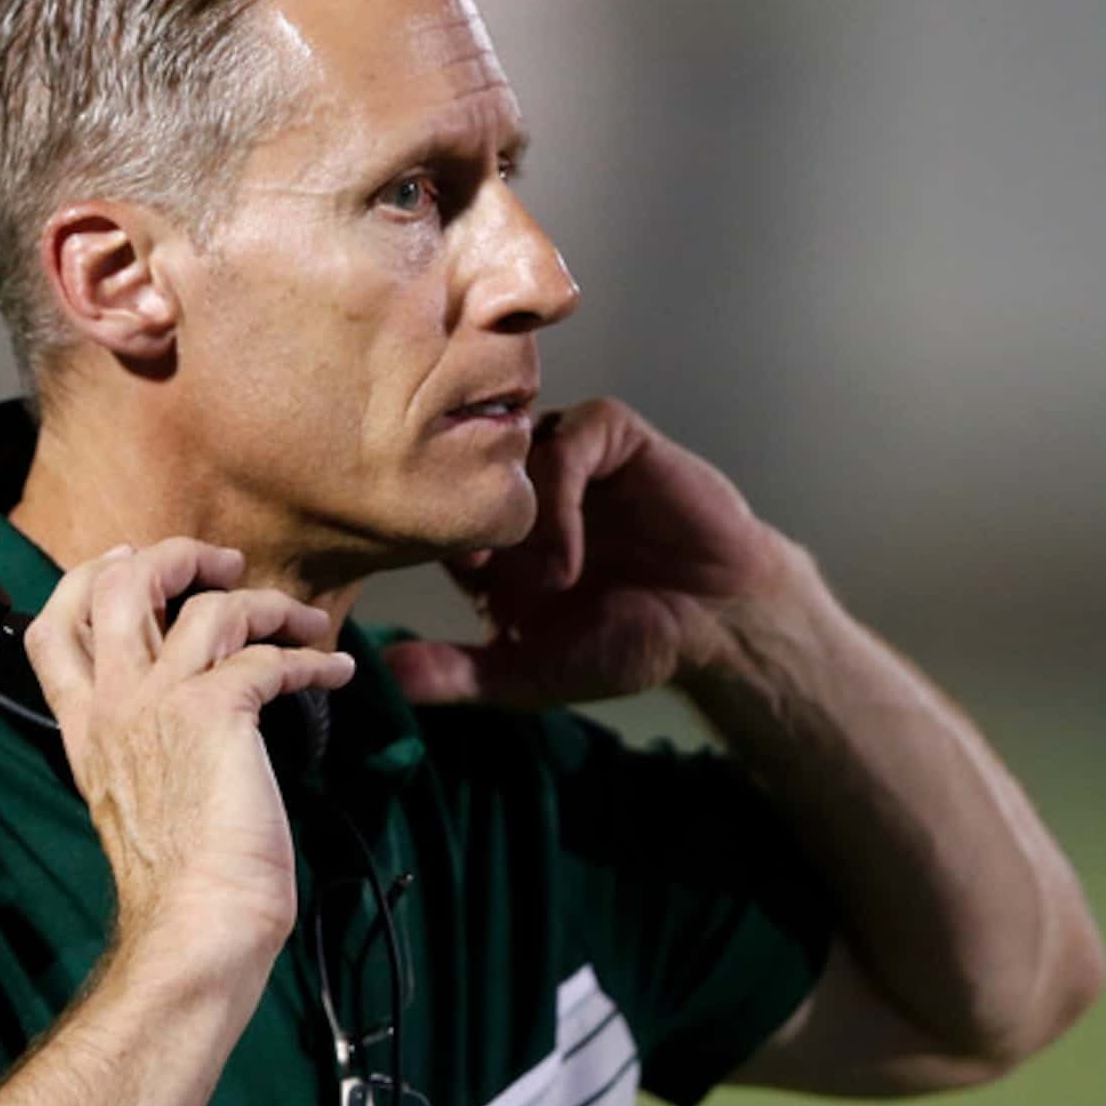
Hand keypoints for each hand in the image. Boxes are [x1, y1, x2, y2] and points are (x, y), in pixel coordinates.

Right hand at [22, 538, 355, 960]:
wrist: (197, 918)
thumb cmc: (178, 877)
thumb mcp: (135, 794)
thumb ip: (143, 740)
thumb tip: (186, 708)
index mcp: (85, 726)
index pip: (51, 628)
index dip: (89, 578)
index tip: (129, 559)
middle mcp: (113, 704)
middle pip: (118, 585)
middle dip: (173, 555)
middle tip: (225, 562)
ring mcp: (159, 702)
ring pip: (208, 606)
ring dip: (270, 603)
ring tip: (307, 621)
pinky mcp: (216, 711)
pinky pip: (271, 657)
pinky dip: (314, 658)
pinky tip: (337, 670)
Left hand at [384, 396, 804, 709]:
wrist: (721, 623)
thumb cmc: (630, 646)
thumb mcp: (533, 671)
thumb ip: (460, 674)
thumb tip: (385, 674)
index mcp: (493, 537)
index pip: (431, 509)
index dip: (431, 540)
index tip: (454, 589)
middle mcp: (524, 490)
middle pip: (462, 465)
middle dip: (467, 517)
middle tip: (484, 573)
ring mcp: (569, 458)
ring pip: (512, 444)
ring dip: (519, 510)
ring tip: (546, 580)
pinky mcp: (616, 438)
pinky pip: (572, 432)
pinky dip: (562, 487)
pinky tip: (571, 554)